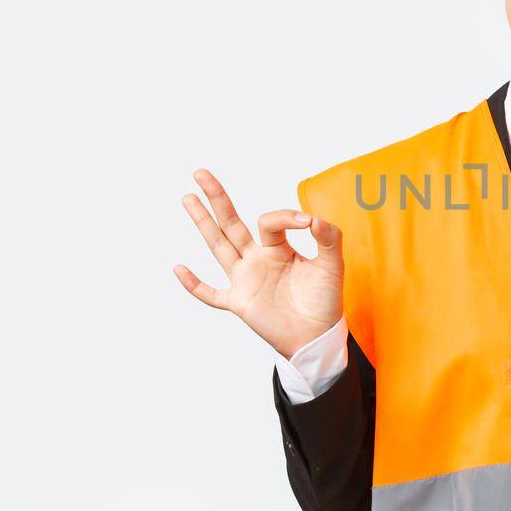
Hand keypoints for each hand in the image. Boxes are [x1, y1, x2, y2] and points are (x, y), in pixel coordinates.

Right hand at [173, 168, 344, 358]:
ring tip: (187, 198)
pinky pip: (211, 294)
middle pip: (231, 224)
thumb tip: (314, 218)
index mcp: (277, 248)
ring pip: (218, 247)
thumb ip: (329, 238)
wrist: (318, 336)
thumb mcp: (332, 265)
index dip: (285, 217)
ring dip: (203, 223)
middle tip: (200, 173)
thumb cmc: (324, 301)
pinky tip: (178, 269)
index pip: (269, 222)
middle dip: (217, 199)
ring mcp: (245, 280)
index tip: (307, 222)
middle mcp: (256, 259)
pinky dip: (195, 285)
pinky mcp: (239, 303)